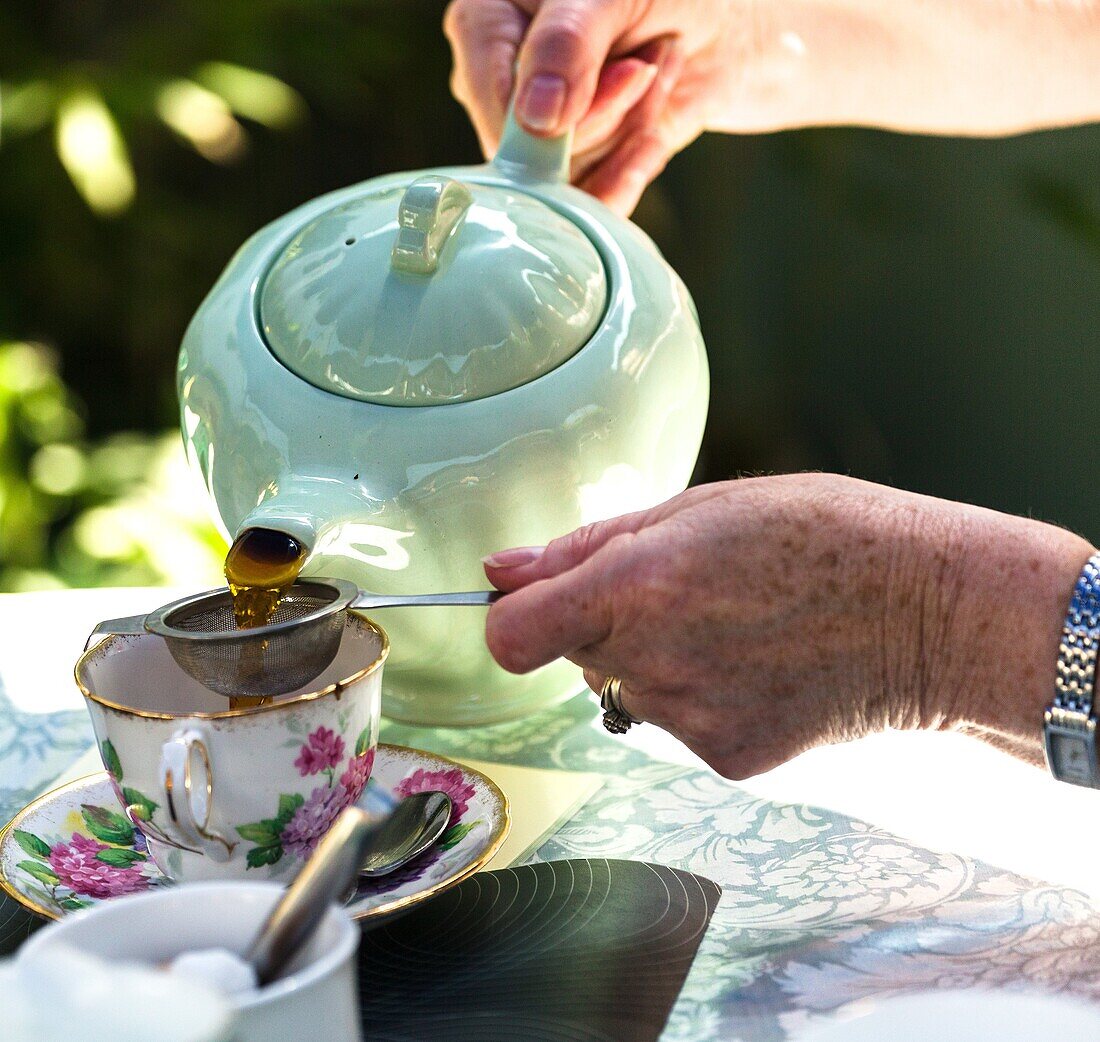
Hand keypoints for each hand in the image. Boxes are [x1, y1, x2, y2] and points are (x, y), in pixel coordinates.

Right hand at [445, 0, 1099, 214]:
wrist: (757, 25)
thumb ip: (571, 41)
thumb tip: (537, 122)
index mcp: (497, 12)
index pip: (486, 78)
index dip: (540, 97)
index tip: (618, 77)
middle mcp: (517, 69)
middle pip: (520, 133)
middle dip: (594, 112)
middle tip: (647, 70)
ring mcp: (553, 121)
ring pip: (561, 169)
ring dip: (619, 135)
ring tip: (659, 78)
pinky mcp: (594, 159)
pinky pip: (596, 193)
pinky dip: (628, 178)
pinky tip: (657, 127)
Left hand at [483, 474, 1092, 777]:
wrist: (927, 612)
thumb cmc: (822, 535)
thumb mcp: (701, 506)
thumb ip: (587, 545)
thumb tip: (499, 572)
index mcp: (638, 586)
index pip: (511, 636)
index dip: (512, 618)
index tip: (534, 604)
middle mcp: (653, 663)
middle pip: (574, 655)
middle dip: (607, 622)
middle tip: (687, 590)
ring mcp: (690, 721)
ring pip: (627, 690)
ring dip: (656, 660)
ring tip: (737, 625)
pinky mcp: (726, 759)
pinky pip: (678, 724)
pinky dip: (702, 696)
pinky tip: (760, 666)